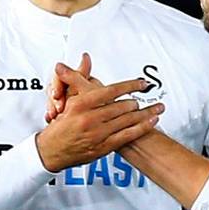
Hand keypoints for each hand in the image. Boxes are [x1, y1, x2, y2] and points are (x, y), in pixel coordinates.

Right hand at [36, 62, 163, 171]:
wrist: (50, 151)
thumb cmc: (59, 125)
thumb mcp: (66, 98)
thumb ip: (78, 77)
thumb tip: (85, 57)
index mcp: (81, 104)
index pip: (111, 90)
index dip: (130, 86)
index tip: (141, 83)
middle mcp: (90, 118)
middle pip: (122, 106)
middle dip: (139, 101)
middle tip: (149, 97)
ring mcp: (98, 133)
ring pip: (128, 120)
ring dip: (146, 113)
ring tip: (158, 107)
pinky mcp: (104, 147)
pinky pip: (128, 135)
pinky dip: (142, 128)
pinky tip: (152, 122)